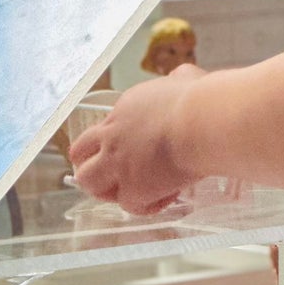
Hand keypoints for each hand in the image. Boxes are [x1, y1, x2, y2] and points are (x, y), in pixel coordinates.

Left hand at [71, 67, 204, 215]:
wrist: (204, 123)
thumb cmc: (202, 101)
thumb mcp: (185, 79)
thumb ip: (178, 79)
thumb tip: (182, 78)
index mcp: (125, 109)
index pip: (103, 129)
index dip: (115, 142)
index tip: (135, 150)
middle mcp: (113, 135)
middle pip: (79, 154)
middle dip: (93, 165)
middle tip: (115, 174)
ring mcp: (119, 163)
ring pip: (89, 182)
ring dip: (108, 189)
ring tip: (133, 192)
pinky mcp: (133, 188)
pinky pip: (129, 206)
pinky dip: (145, 206)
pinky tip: (163, 199)